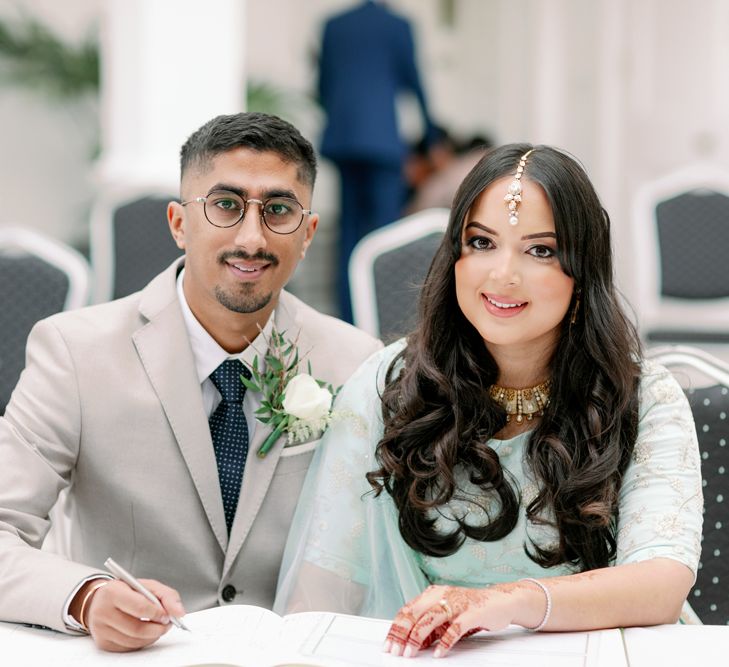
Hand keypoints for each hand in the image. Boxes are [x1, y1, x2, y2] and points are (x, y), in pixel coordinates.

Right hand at [81, 578, 185, 651]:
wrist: (101, 600)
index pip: (139, 607)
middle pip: (136, 629)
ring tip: (158, 627)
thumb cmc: (127, 591)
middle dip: (157, 629)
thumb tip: (179, 613)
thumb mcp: (148, 585)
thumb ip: (167, 596)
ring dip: (151, 637)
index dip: (157, 614)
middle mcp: (103, 611)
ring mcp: (101, 629)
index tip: (167, 615)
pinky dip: (142, 643)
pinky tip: (146, 633)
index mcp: (113, 592)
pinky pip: (128, 648)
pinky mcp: (102, 643)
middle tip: (167, 624)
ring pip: (133, 641)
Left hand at [383, 583, 520, 657]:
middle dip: (402, 633)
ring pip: (431, 618)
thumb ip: (430, 627)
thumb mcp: (446, 616)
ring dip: (418, 637)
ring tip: (410, 652)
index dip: (396, 628)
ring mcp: (457, 602)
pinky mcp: (472, 612)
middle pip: (415, 612)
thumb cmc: (470, 608)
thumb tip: (413, 643)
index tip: (388, 644)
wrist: (500, 601)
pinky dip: (445, 641)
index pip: (408, 609)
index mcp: (433, 593)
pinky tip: (438, 652)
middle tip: (395, 650)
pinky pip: (455, 628)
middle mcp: (442, 594)